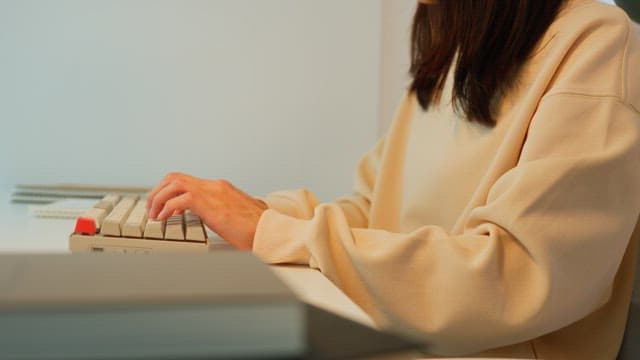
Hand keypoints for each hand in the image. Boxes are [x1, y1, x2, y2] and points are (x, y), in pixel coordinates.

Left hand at [146, 172, 267, 249]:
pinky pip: (177, 199)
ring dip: (158, 197)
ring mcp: (211, 191)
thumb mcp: (238, 217)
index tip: (163, 205)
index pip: (188, 181)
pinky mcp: (207, 203)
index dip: (170, 191)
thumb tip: (222, 220)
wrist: (268, 230)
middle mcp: (214, 186)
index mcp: (221, 188)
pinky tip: (163, 218)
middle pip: (176, 177)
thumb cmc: (258, 228)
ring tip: (153, 213)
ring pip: (173, 183)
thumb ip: (227, 213)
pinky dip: (165, 206)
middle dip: (158, 191)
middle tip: (152, 207)